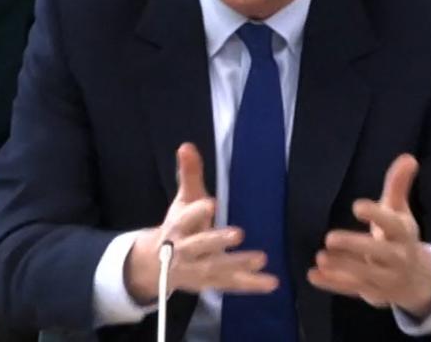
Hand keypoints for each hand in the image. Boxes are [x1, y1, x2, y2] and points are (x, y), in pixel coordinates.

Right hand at [124, 143, 277, 303]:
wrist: (158, 265)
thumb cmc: (179, 226)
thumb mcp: (183, 199)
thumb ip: (189, 174)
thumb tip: (186, 145)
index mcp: (177, 227)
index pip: (185, 218)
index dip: (197, 211)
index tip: (211, 203)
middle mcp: (184, 250)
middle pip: (200, 246)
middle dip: (217, 240)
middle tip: (238, 233)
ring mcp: (197, 270)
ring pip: (217, 268)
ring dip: (239, 264)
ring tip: (261, 258)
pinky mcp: (211, 283)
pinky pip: (232, 285)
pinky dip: (252, 285)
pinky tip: (273, 283)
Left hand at [307, 154, 430, 317]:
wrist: (418, 280)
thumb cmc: (401, 238)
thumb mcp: (400, 212)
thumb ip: (398, 186)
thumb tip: (407, 157)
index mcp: (403, 234)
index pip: (393, 224)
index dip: (376, 215)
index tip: (357, 206)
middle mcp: (397, 257)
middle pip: (379, 253)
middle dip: (355, 246)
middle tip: (329, 237)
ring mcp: (385, 278)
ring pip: (364, 275)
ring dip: (342, 267)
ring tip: (320, 256)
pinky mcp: (372, 293)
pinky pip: (351, 289)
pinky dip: (332, 284)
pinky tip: (312, 275)